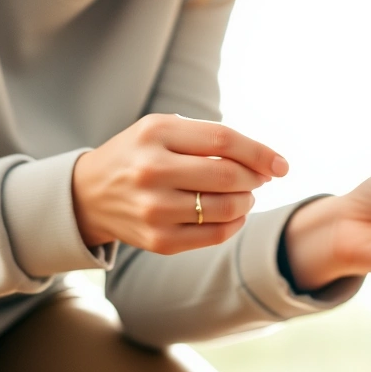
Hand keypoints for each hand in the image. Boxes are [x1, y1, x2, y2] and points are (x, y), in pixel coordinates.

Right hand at [72, 114, 288, 252]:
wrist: (89, 193)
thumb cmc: (140, 154)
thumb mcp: (163, 130)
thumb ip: (209, 138)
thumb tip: (265, 163)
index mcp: (155, 134)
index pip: (223, 140)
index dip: (260, 153)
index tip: (282, 165)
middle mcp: (151, 171)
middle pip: (228, 176)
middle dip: (255, 178)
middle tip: (260, 179)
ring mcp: (153, 209)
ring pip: (227, 208)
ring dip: (247, 201)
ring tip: (243, 194)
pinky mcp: (159, 240)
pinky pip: (216, 234)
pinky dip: (235, 224)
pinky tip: (233, 214)